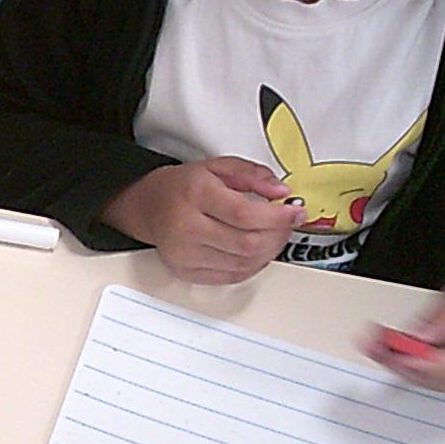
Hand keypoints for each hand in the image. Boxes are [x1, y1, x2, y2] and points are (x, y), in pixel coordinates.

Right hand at [100, 159, 303, 284]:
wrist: (150, 206)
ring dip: (269, 251)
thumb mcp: (218, 167)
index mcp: (195, 195)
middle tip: (287, 224)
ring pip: (244, 264)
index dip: (277, 217)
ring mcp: (185, 254)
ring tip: (273, 235)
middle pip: (247, 243)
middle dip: (277, 235)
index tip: (295, 212)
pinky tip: (256, 251)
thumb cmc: (184, 187)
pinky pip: (232, 276)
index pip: (244, 214)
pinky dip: (253, 265)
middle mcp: (186, 228)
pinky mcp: (187, 272)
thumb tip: (281, 193)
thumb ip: (253, 175)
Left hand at [362, 263, 444, 394]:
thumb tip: (423, 337)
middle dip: (401, 362)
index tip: (382, 347)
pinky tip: (397, 351)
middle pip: (439, 380)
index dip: (411, 360)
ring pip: (437, 383)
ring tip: (376, 344)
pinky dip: (419, 366)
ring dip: (405, 366)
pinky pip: (444, 379)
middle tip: (369, 342)